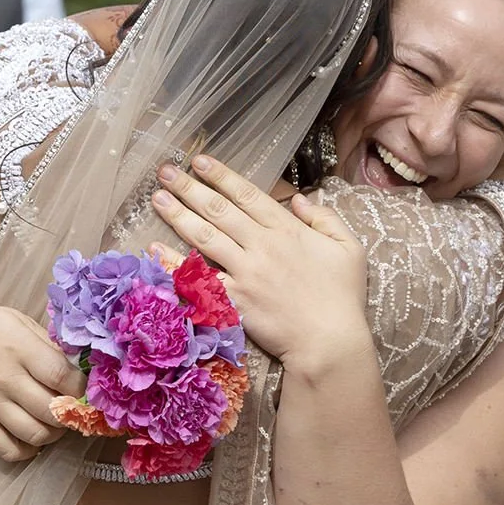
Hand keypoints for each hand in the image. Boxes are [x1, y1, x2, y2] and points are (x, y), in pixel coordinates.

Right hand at [0, 299, 83, 460]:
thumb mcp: (17, 321)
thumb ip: (47, 344)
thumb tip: (78, 367)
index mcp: (19, 348)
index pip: (62, 376)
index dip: (81, 388)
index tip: (85, 388)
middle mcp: (5, 379)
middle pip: (53, 411)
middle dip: (72, 414)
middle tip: (74, 409)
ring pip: (35, 434)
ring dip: (54, 434)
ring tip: (56, 423)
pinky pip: (7, 450)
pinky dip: (27, 451)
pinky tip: (33, 438)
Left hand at [152, 153, 367, 367]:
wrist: (329, 343)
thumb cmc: (343, 297)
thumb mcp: (350, 248)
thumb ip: (325, 218)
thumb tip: (301, 199)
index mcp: (287, 230)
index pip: (247, 194)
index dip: (221, 175)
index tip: (199, 161)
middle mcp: (261, 246)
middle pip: (218, 210)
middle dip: (189, 188)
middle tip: (166, 172)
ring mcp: (244, 273)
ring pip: (203, 237)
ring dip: (177, 215)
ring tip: (157, 198)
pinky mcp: (232, 300)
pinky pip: (197, 278)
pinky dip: (174, 263)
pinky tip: (154, 248)